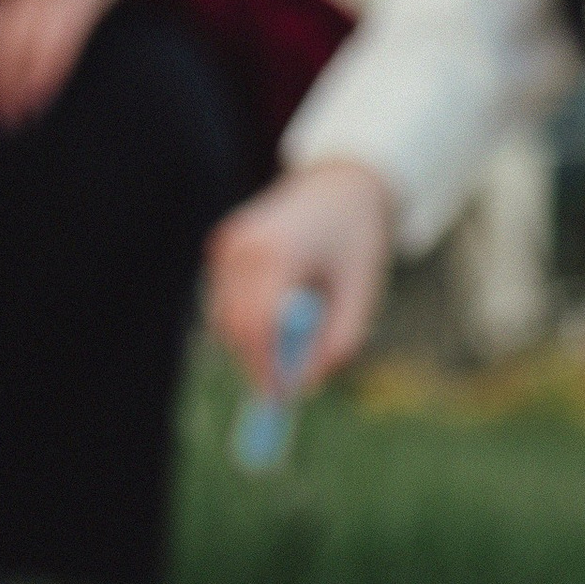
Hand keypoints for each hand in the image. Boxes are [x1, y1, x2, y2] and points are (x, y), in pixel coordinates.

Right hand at [206, 160, 393, 392]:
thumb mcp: (362, 291)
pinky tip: (280, 307)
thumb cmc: (356, 239)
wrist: (340, 185)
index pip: (259, 324)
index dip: (267, 367)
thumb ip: (339, 340)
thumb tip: (307, 384)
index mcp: (278, 252)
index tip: (282, 398)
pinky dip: (247, 319)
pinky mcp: (222, 247)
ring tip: (298, 330)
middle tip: (286, 385)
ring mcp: (227, 245)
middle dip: (257, 361)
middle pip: (235, 326)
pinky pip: (224, 301)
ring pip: (224, 317)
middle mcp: (242, 246)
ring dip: (252, 340)